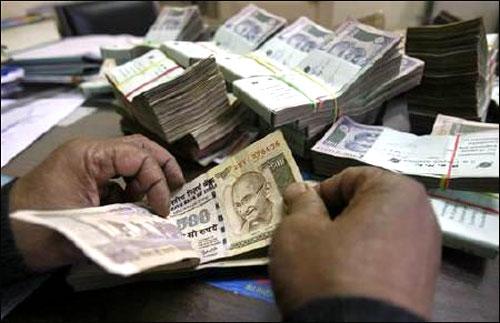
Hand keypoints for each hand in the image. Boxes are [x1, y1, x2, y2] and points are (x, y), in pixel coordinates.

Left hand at [9, 134, 184, 270]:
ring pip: (131, 158)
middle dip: (162, 166)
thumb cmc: (41, 229)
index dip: (157, 181)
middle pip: (138, 147)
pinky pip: (119, 175)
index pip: (138, 156)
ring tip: (153, 202)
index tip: (162, 209)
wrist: (7, 237)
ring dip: (147, 177)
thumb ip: (124, 219)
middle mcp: (91, 153)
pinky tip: (134, 206)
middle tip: (178, 185)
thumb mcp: (86, 225)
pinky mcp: (88, 177)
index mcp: (88, 155)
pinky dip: (133, 188)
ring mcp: (89, 164)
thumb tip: (156, 224)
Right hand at [269, 167, 440, 318]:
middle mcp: (421, 214)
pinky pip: (388, 255)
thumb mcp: (298, 231)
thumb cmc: (326, 273)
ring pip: (377, 230)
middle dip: (335, 215)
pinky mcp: (424, 280)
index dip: (318, 192)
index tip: (298, 211)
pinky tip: (346, 276)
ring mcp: (427, 249)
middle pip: (367, 203)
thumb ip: (301, 204)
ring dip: (349, 237)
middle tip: (308, 234)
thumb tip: (300, 190)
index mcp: (396, 191)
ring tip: (325, 258)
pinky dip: (366, 258)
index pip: (349, 177)